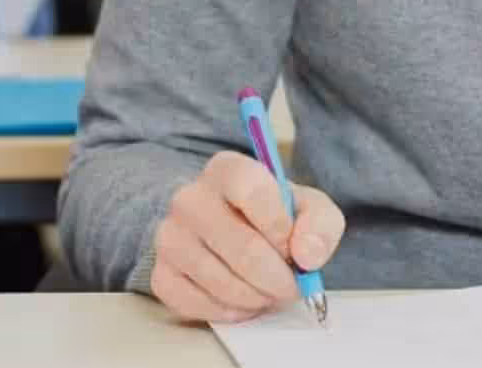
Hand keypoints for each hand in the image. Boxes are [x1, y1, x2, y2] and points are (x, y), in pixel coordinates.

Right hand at [149, 151, 345, 322]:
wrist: (236, 232)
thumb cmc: (275, 218)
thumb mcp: (310, 209)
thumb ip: (320, 224)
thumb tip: (306, 255)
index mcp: (227, 169)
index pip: (249, 188)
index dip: (279, 225)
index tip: (293, 247)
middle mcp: (190, 198)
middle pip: (240, 246)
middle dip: (276, 277)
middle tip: (291, 286)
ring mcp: (169, 236)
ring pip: (220, 280)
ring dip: (256, 297)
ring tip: (268, 292)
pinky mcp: (161, 273)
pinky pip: (195, 303)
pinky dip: (228, 311)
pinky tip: (242, 300)